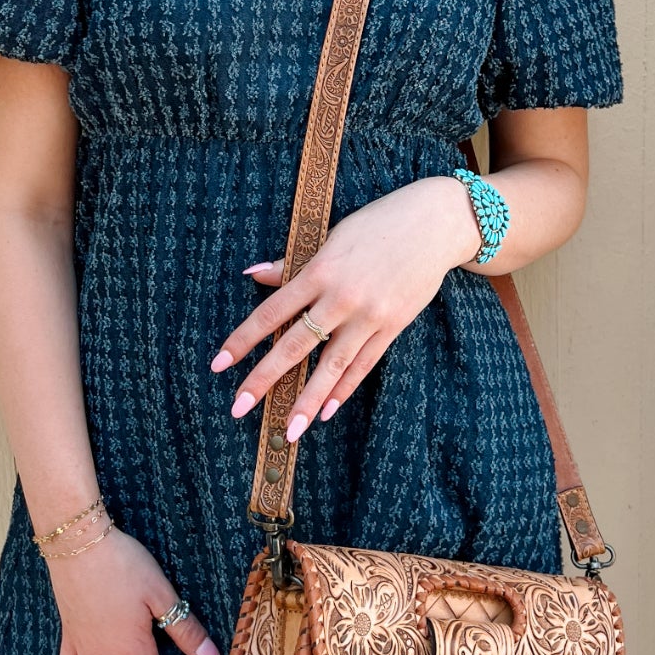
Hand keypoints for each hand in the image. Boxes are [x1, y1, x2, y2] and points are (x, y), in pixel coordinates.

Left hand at [212, 175, 481, 441]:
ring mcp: (369, 315)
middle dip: (264, 379)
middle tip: (238, 408)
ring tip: (289, 431)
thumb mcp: (332, 237)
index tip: (219, 364)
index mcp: (320, 270)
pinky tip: (327, 411)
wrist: (435, 224)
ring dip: (308, 400)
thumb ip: (294, 264)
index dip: (243, 340)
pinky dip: (344, 388)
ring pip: (332, 365)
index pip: (272, 313)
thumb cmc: (377, 224)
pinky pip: (364, 364)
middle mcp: (342, 297)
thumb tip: (254, 275)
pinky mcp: (393, 325)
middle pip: (296, 345)